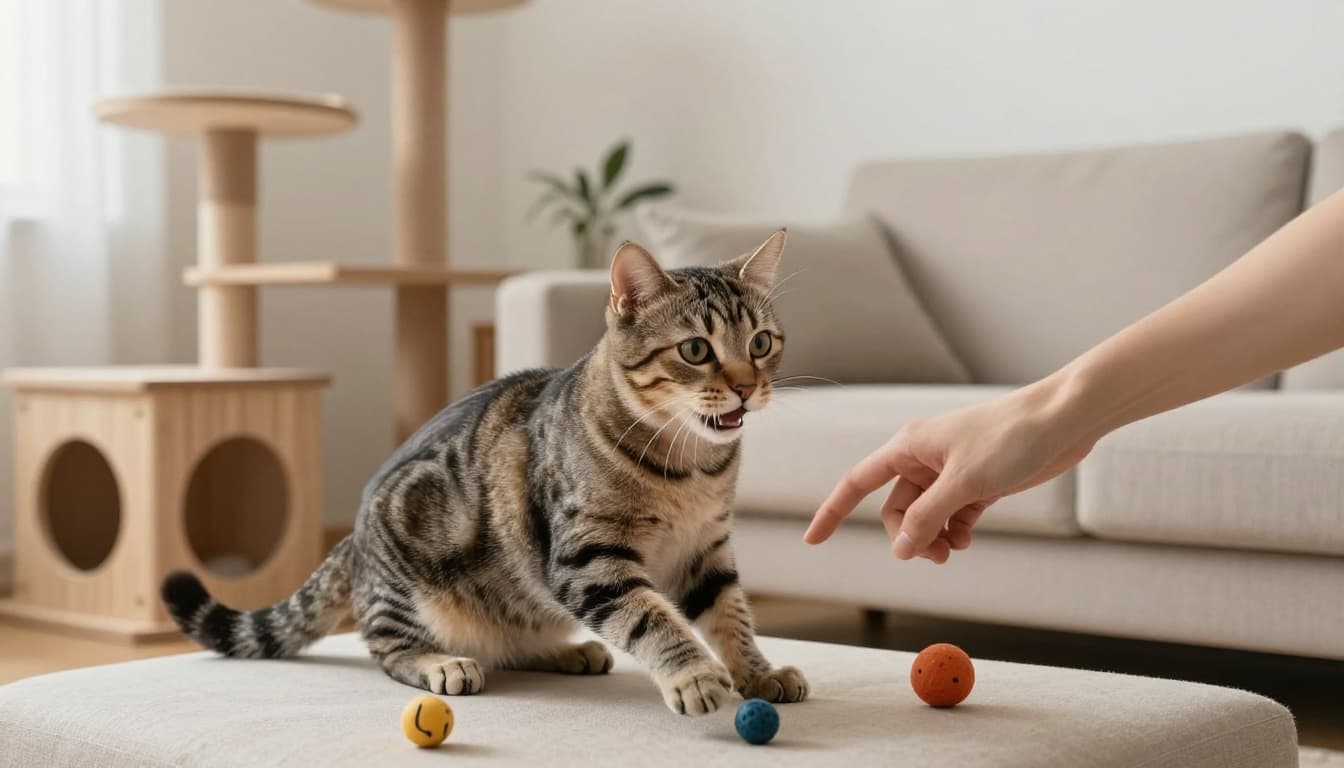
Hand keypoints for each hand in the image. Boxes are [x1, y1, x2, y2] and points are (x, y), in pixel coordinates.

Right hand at [802, 380, 1094, 562]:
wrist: (1062, 421)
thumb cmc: (1011, 438)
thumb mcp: (964, 483)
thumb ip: (928, 517)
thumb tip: (900, 549)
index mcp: (908, 447)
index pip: (857, 483)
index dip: (832, 512)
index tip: (812, 540)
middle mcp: (924, 459)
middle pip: (897, 510)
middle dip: (909, 536)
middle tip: (937, 557)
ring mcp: (951, 472)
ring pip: (926, 516)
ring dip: (934, 538)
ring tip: (956, 551)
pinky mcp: (978, 482)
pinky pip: (952, 516)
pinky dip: (955, 532)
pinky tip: (968, 540)